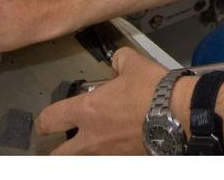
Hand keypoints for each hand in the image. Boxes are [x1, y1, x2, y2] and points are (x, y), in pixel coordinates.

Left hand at [37, 47, 170, 153]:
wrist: (180, 114)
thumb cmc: (153, 90)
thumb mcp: (133, 63)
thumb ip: (119, 61)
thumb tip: (118, 62)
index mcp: (87, 111)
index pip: (50, 120)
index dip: (43, 120)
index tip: (45, 121)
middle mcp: (93, 138)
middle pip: (60, 155)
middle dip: (56, 151)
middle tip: (59, 146)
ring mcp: (111, 154)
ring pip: (86, 160)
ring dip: (85, 153)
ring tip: (94, 145)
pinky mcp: (130, 161)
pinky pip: (113, 160)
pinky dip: (113, 153)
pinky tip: (122, 144)